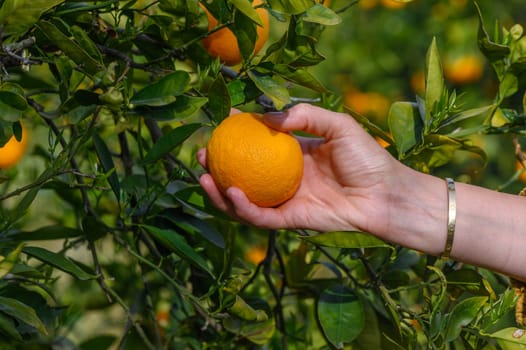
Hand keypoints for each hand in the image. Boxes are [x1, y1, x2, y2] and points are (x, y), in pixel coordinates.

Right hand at [198, 103, 403, 231]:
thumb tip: (267, 117)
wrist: (385, 193)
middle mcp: (287, 177)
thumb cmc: (367, 157)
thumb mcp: (337, 125)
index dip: (239, 131)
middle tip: (201, 154)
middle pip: (245, 173)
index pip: (260, 141)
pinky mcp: (291, 220)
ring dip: (220, 191)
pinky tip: (230, 192)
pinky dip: (242, 207)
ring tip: (202, 177)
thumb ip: (305, 116)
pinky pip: (260, 216)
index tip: (221, 120)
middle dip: (219, 166)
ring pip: (245, 199)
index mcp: (296, 153)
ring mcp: (287, 199)